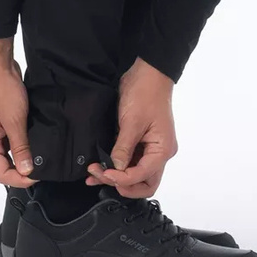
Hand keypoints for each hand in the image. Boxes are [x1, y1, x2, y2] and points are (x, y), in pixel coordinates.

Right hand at [0, 35, 37, 188]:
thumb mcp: (15, 120)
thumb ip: (21, 147)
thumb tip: (27, 169)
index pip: (2, 175)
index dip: (22, 178)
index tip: (40, 174)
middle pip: (3, 166)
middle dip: (23, 169)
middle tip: (43, 165)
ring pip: (6, 153)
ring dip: (22, 154)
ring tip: (40, 152)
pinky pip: (7, 140)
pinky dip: (20, 142)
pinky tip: (33, 137)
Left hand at [86, 57, 176, 197]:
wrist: (147, 72)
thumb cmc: (146, 93)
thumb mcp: (132, 121)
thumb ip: (123, 148)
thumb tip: (115, 169)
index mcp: (162, 150)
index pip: (142, 175)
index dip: (122, 179)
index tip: (104, 173)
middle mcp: (158, 153)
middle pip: (143, 182)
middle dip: (122, 185)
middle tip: (101, 177)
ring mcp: (149, 148)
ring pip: (134, 174)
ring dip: (115, 177)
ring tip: (93, 174)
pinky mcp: (139, 141)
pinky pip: (129, 160)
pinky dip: (115, 166)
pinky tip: (99, 168)